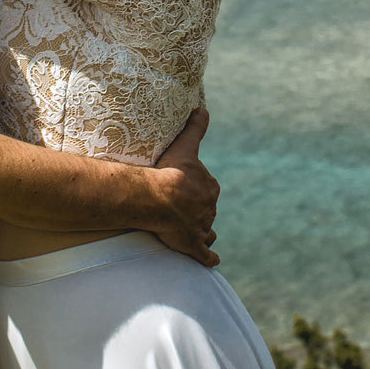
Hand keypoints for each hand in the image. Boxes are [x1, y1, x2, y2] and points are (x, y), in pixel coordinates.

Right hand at [144, 107, 220, 266]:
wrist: (158, 198)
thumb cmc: (170, 172)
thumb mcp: (185, 146)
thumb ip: (196, 128)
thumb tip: (203, 108)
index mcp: (209, 186)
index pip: (207, 186)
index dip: (198, 187)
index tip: (187, 186)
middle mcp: (209, 207)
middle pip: (207, 208)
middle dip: (199, 208)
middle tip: (183, 208)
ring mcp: (201, 227)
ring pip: (207, 229)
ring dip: (203, 230)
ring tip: (194, 231)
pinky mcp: (193, 245)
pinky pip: (205, 254)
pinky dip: (209, 258)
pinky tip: (211, 260)